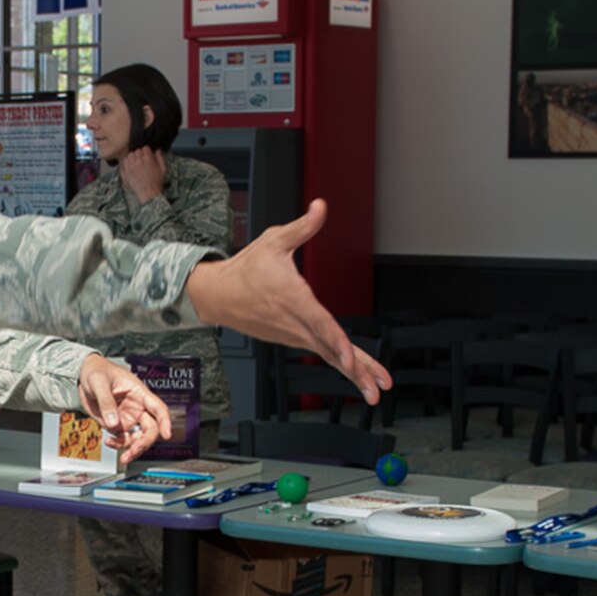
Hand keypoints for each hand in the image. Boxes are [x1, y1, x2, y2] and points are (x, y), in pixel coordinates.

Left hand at [77, 354, 172, 455]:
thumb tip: (113, 424)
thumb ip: (106, 402)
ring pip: (138, 438)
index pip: (158, 408)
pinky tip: (109, 442)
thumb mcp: (98, 382)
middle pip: (151, 429)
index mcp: (139, 393)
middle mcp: (137, 408)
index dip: (165, 421)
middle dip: (144, 443)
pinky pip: (123, 440)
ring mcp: (128, 418)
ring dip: (132, 449)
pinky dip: (118, 445)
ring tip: (122, 456)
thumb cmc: (96, 371)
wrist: (84, 376)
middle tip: (133, 451)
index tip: (166, 435)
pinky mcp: (118, 425)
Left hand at [118, 147, 166, 202]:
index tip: (148, 154)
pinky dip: (127, 161)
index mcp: (148, 159)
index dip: (147, 151)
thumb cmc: (157, 182)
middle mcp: (139, 161)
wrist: (149, 193)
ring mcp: (131, 166)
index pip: (145, 148)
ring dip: (133, 156)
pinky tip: (131, 165)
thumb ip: (160, 158)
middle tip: (142, 159)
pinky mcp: (126, 172)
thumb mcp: (163, 169)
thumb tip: (157, 150)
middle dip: (140, 153)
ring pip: (130, 155)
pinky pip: (124, 161)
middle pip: (137, 150)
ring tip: (136, 161)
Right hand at [185, 200, 391, 406]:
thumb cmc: (246, 269)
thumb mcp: (275, 240)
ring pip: (329, 356)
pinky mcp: (294, 340)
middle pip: (331, 351)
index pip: (320, 324)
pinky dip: (342, 365)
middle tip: (377, 389)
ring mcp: (295, 336)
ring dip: (355, 375)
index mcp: (293, 299)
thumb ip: (303, 227)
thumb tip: (320, 206)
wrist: (219, 296)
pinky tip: (359, 374)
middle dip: (356, 371)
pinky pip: (323, 353)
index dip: (337, 342)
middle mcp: (295, 323)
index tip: (350, 359)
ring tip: (376, 389)